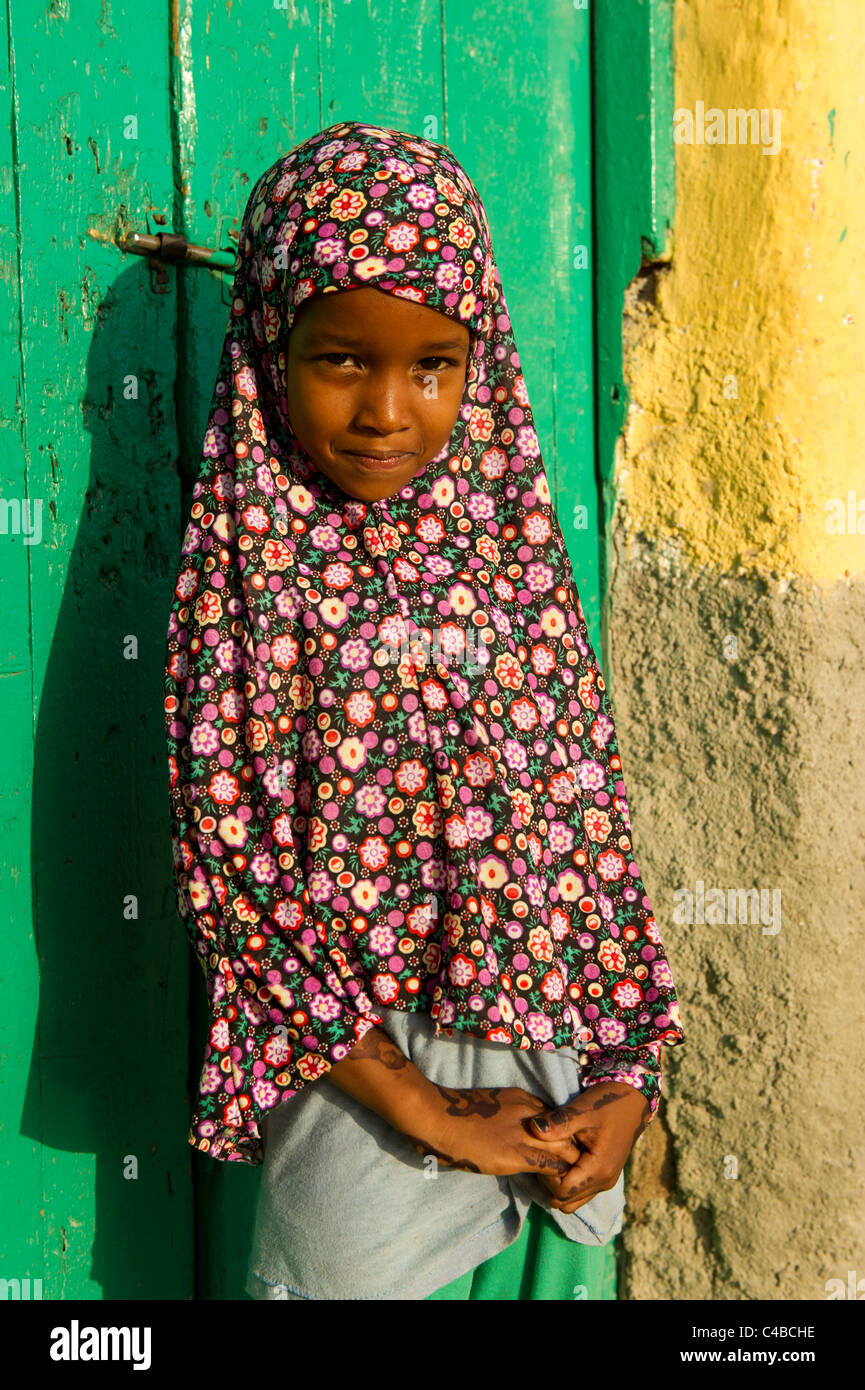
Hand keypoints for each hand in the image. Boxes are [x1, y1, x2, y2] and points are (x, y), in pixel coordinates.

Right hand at [402, 1085, 580, 1178]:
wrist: (434, 1116)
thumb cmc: (454, 1113)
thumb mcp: (490, 1105)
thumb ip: (508, 1117)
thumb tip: (517, 1133)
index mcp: (522, 1098)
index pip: (558, 1118)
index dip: (561, 1136)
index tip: (558, 1151)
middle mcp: (530, 1112)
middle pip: (570, 1131)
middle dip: (574, 1150)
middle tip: (567, 1170)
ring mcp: (524, 1133)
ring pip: (568, 1149)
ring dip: (570, 1166)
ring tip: (562, 1181)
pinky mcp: (515, 1155)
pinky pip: (551, 1166)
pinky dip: (557, 1178)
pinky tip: (551, 1187)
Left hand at [528, 1082, 651, 1213]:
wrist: (632, 1101)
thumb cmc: (607, 1103)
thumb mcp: (582, 1109)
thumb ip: (558, 1122)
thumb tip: (533, 1128)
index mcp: (598, 1170)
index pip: (562, 1192)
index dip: (546, 1176)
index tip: (543, 1153)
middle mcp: (604, 1182)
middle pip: (565, 1202)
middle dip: (549, 1184)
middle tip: (545, 1156)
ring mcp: (605, 1182)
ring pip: (572, 1201)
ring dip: (558, 1185)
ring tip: (554, 1157)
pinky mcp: (604, 1177)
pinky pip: (580, 1192)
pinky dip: (568, 1183)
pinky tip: (563, 1159)